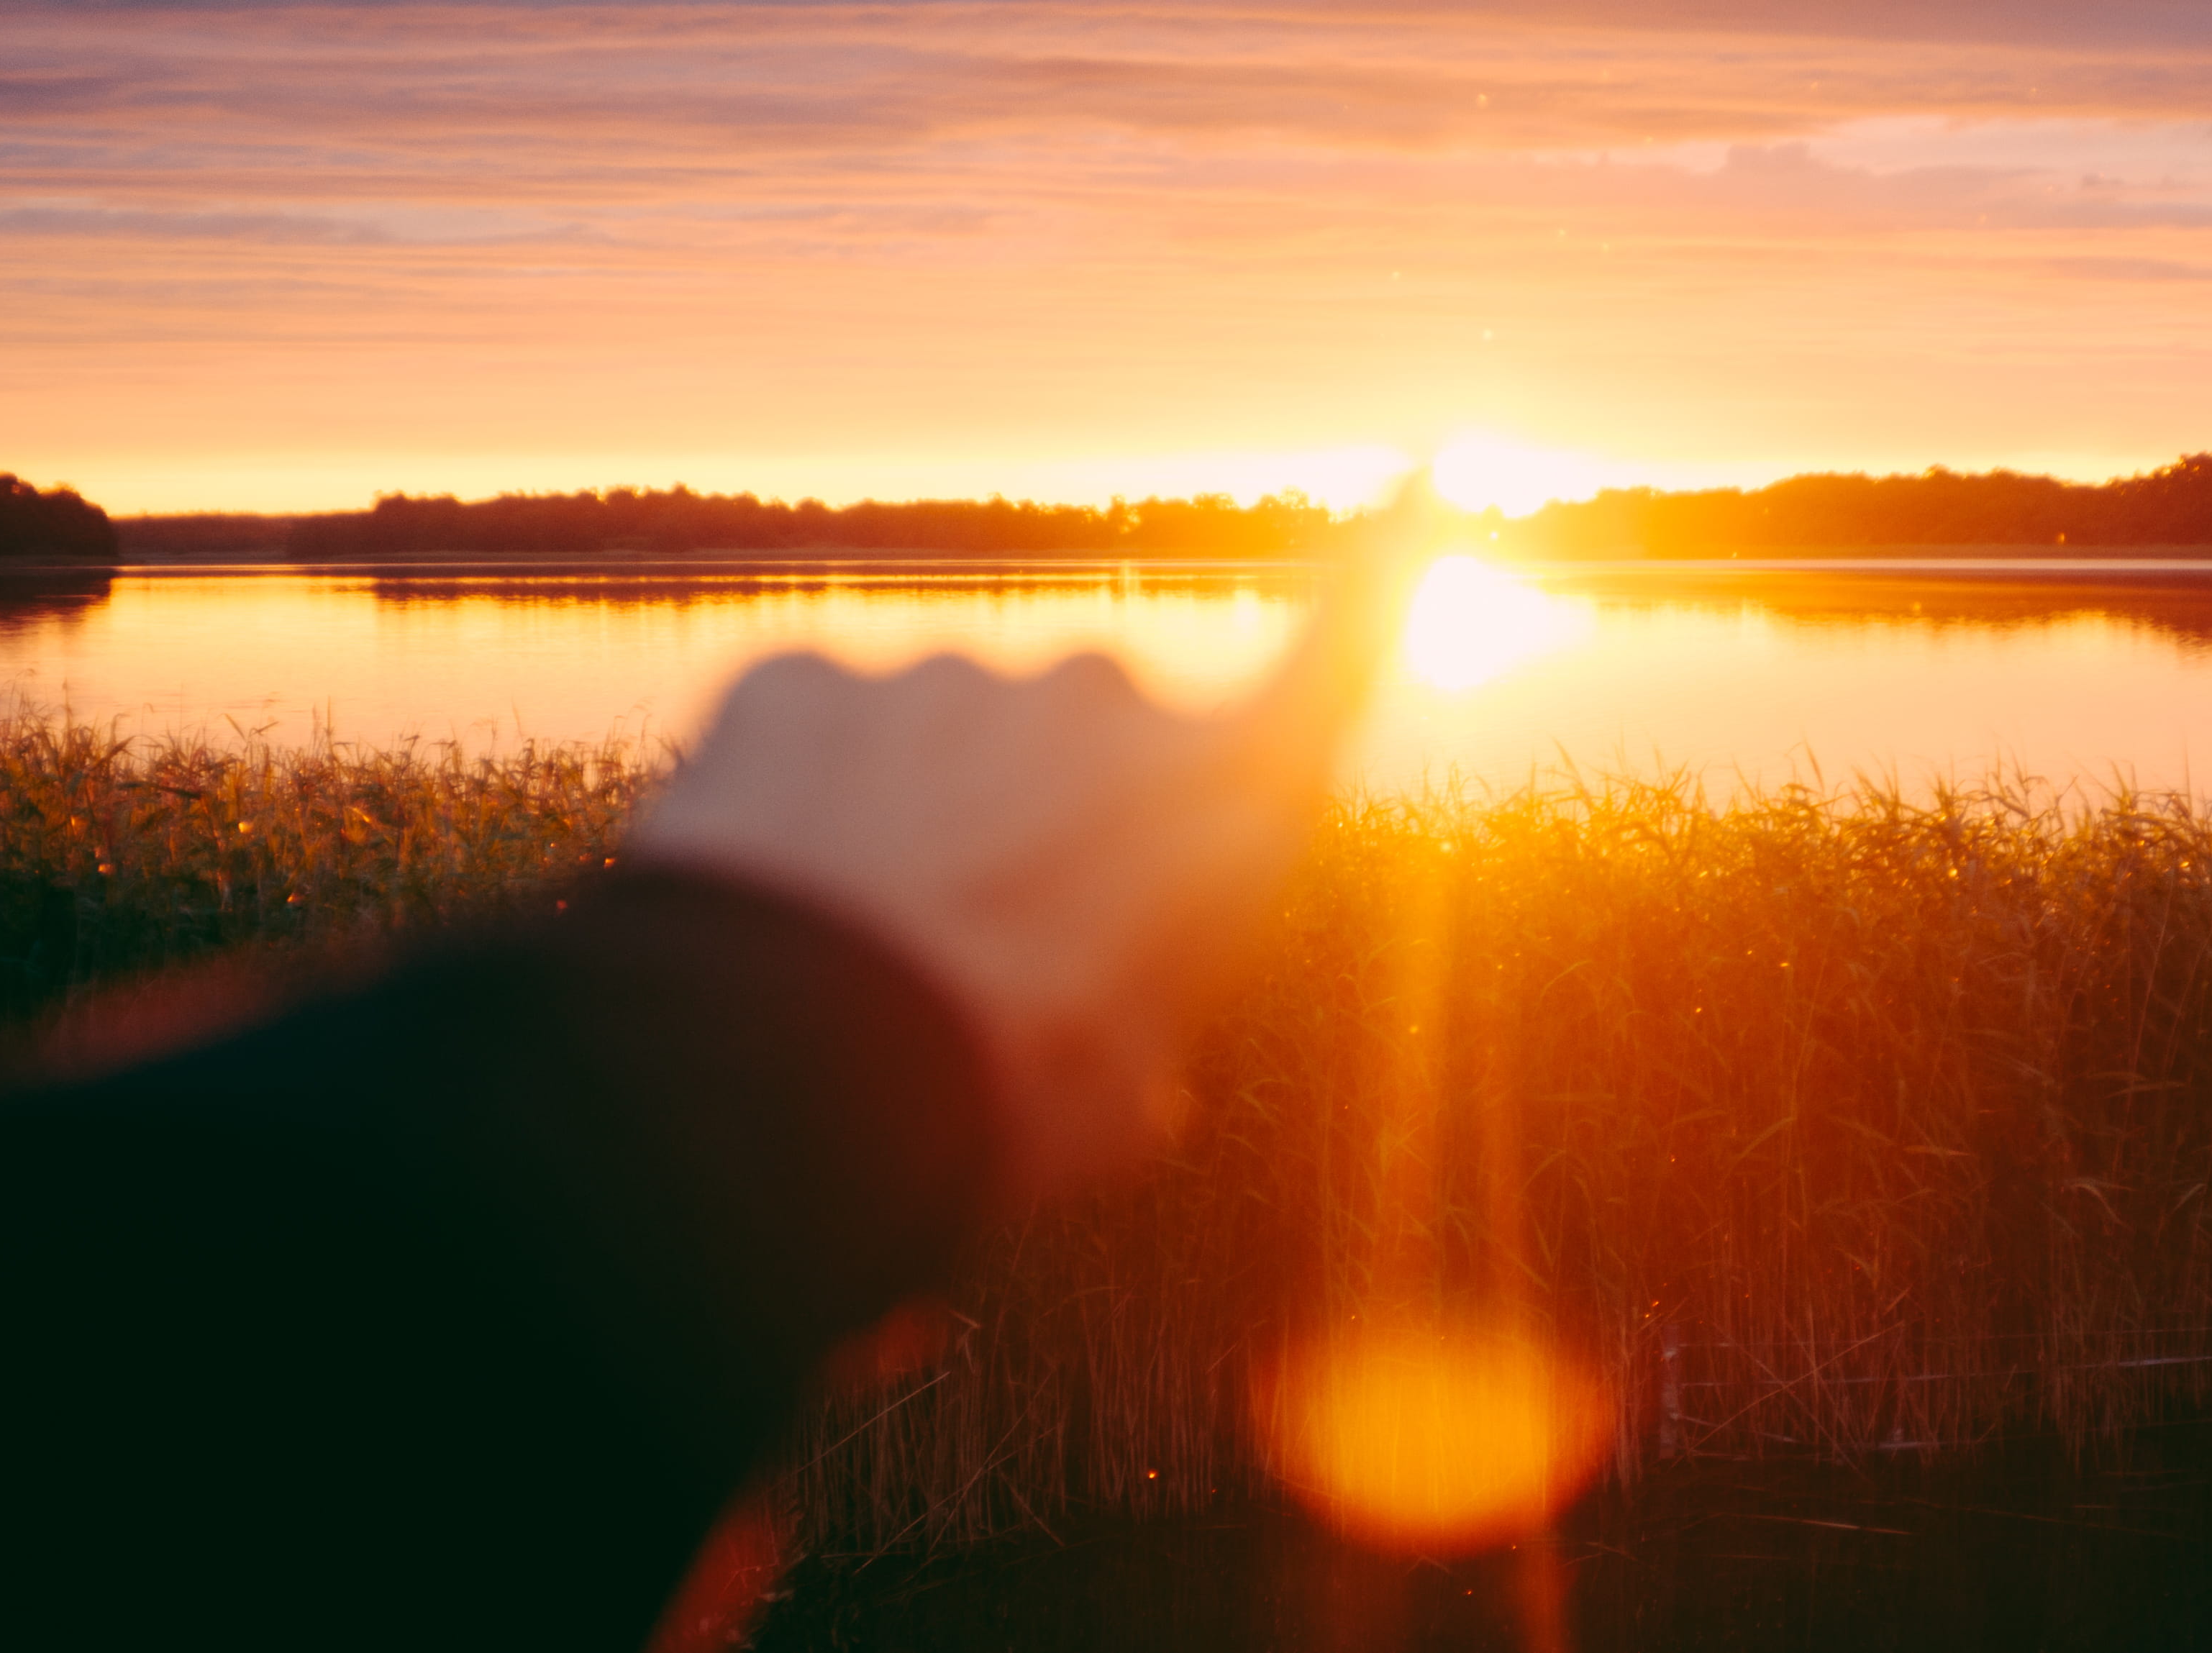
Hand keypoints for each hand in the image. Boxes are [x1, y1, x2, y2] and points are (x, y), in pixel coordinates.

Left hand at [629, 542, 1401, 1203]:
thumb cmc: (994, 1105)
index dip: (1393, 564)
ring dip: (911, 823)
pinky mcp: (811, 675)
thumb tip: (1140, 1097)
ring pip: (942, 744)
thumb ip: (1147, 1062)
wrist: (785, 1070)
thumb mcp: (1115, 1111)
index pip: (1340, 655)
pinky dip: (801, 806)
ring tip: (855, 958)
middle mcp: (1102, 701)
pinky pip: (820, 733)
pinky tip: (780, 906)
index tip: (1432, 468)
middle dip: (1046, 826)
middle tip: (976, 960)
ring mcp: (951, 676)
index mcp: (1220, 803)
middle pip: (1091, 747)